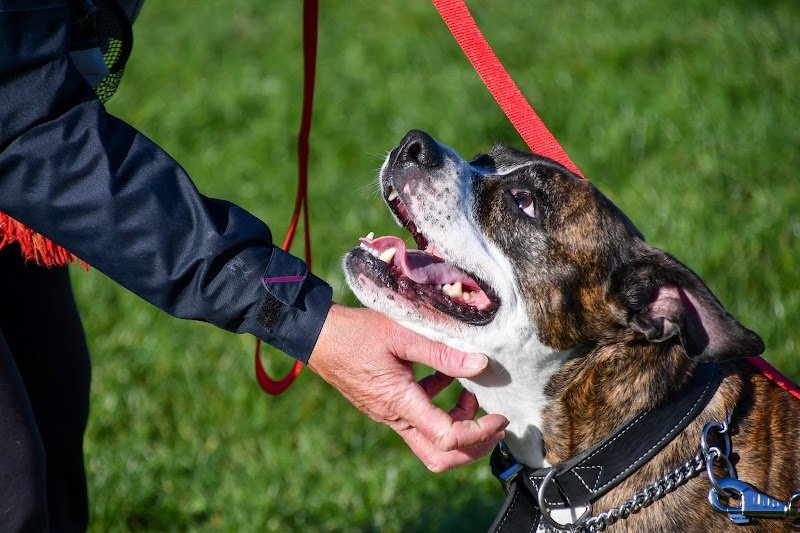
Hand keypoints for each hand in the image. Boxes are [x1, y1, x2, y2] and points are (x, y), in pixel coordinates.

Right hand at [307, 304, 507, 471]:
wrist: (317, 336)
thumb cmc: (355, 333)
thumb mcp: (401, 334)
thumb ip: (441, 353)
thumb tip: (480, 365)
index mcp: (400, 402)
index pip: (448, 437)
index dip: (479, 433)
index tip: (499, 416)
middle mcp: (394, 416)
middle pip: (439, 456)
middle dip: (473, 447)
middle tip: (494, 424)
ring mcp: (388, 413)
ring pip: (430, 439)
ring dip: (457, 424)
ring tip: (471, 393)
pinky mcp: (385, 404)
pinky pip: (418, 418)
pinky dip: (440, 405)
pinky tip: (445, 377)